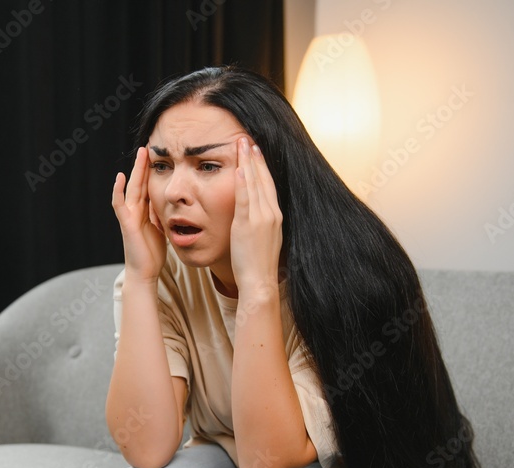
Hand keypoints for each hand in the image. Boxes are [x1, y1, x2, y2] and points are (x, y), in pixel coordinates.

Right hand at [112, 147, 166, 283]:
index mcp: (146, 211)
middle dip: (144, 165)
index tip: (160, 155)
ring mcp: (129, 215)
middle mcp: (136, 210)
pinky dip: (117, 191)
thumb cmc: (153, 253)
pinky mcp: (126, 223)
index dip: (153, 171)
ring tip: (140, 153)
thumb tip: (177, 203)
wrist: (145, 271)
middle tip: (148, 146)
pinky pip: (119, 204)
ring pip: (132, 188)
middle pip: (140, 182)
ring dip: (135, 170)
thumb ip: (165, 214)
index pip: (149, 186)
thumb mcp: (164, 228)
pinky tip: (119, 177)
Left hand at [231, 138, 282, 293]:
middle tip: (248, 139)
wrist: (260, 282)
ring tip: (242, 144)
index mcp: (275, 216)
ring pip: (255, 184)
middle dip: (255, 157)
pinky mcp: (249, 225)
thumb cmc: (257, 265)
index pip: (268, 185)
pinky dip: (243, 182)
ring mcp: (262, 218)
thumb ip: (257, 222)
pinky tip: (238, 168)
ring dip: (248, 162)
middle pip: (264, 179)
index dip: (262, 166)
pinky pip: (245, 199)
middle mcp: (271, 213)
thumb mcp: (262, 238)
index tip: (255, 150)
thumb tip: (250, 214)